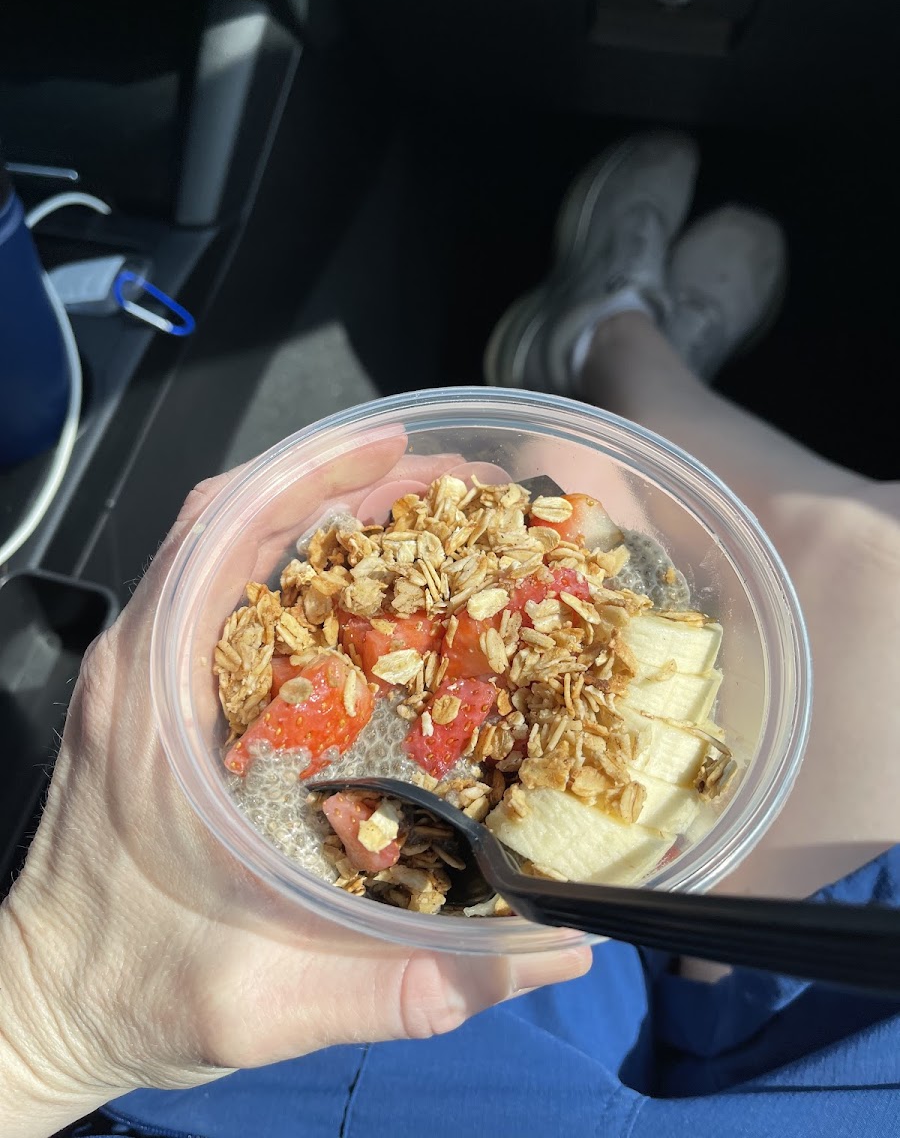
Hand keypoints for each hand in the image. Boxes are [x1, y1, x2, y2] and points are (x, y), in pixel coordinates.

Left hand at [0, 450, 589, 1137]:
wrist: (45, 1008)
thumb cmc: (131, 991)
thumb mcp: (262, 1002)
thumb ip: (403, 986)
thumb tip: (545, 953)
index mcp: (151, 699)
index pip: (215, 532)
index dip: (307, 474)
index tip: (394, 450)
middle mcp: (142, 665)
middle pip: (235, 523)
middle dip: (342, 487)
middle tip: (444, 488)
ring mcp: (146, 678)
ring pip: (233, 553)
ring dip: (322, 523)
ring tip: (421, 522)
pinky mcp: (160, 701)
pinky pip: (231, 601)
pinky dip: (300, 574)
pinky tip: (371, 599)